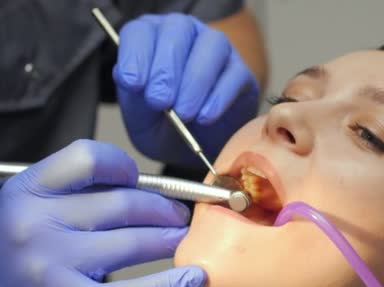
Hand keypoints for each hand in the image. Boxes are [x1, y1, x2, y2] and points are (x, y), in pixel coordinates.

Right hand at [0, 140, 205, 286]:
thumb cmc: (16, 255)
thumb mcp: (33, 211)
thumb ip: (76, 194)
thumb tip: (146, 189)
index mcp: (27, 191)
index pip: (89, 159)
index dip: (124, 166)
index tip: (141, 180)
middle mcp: (35, 224)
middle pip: (124, 203)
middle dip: (164, 209)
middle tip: (179, 215)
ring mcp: (51, 264)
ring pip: (135, 242)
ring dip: (170, 239)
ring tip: (181, 238)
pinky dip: (170, 284)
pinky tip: (192, 276)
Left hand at [114, 13, 258, 165]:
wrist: (196, 151)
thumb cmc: (164, 128)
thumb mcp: (141, 120)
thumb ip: (134, 100)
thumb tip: (134, 80)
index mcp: (151, 39)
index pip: (141, 30)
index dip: (135, 54)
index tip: (133, 83)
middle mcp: (185, 35)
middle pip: (178, 30)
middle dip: (166, 68)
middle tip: (160, 101)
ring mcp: (218, 50)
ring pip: (212, 45)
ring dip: (195, 79)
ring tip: (184, 114)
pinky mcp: (241, 73)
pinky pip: (235, 74)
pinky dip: (219, 96)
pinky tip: (205, 117)